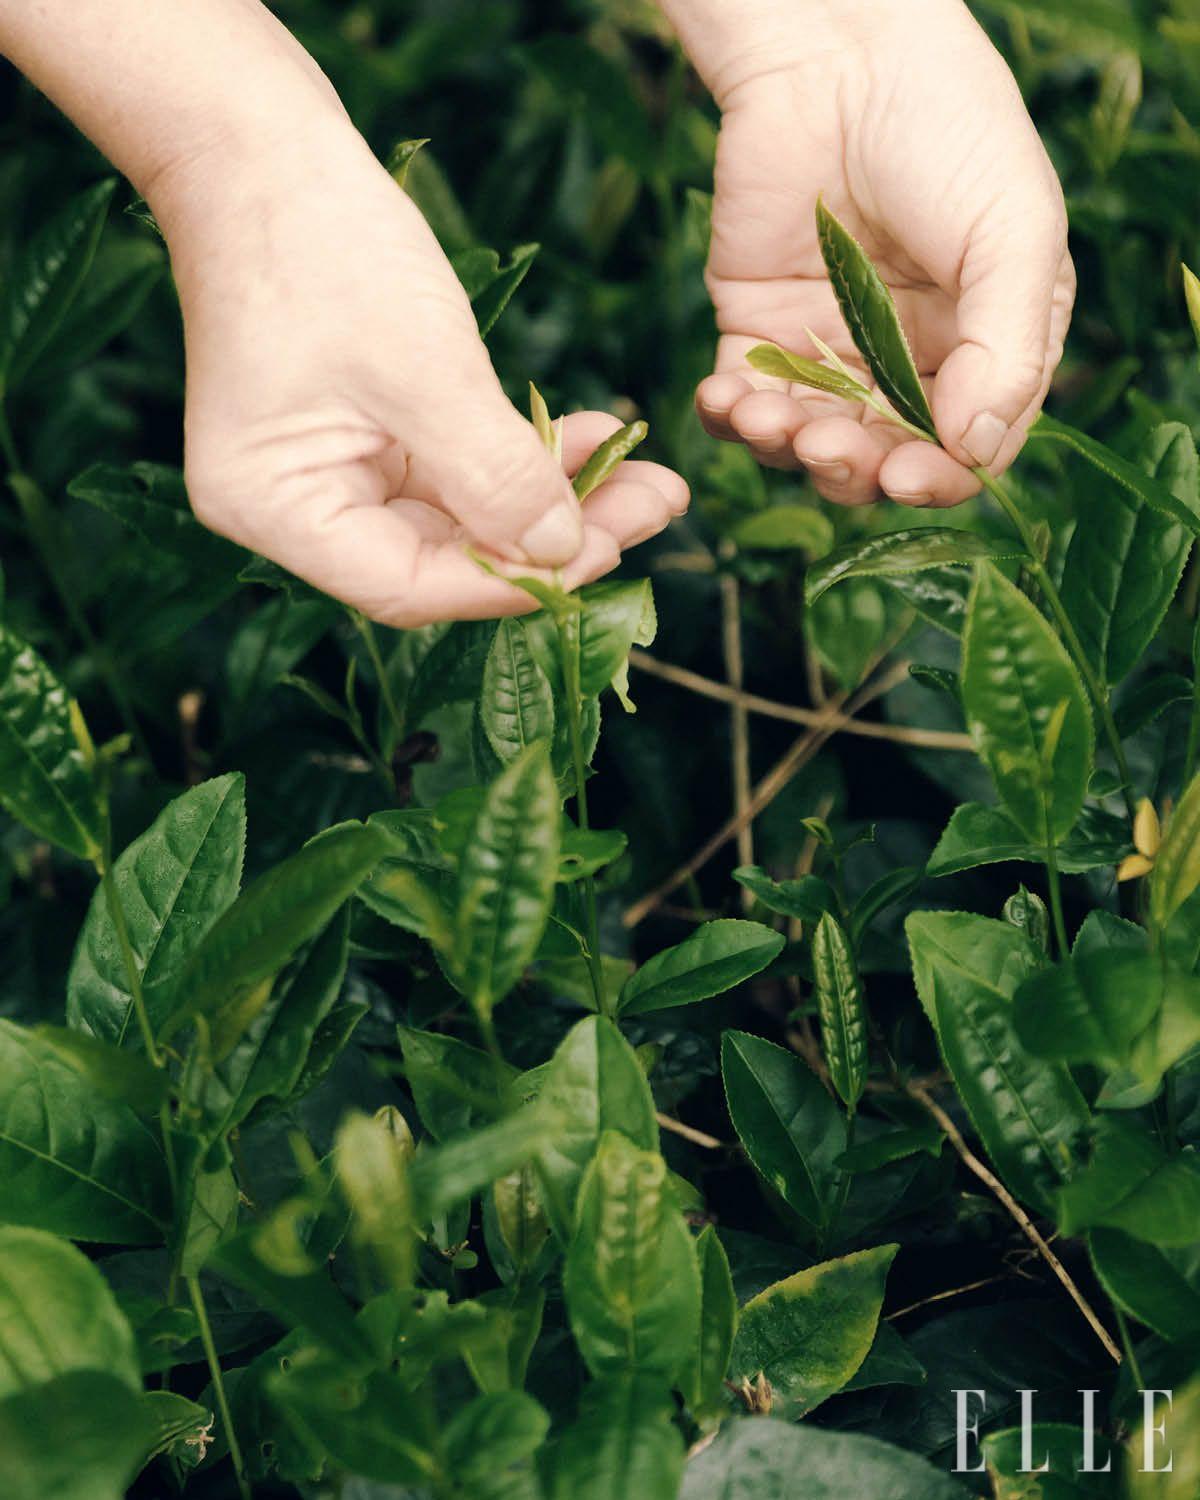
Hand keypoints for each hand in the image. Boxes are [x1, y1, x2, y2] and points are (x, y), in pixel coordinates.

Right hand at [159, 131, 687, 625]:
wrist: (260, 142)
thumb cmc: (322, 244)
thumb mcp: (425, 368)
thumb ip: (496, 474)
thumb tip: (565, 556)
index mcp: (276, 509)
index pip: (408, 589)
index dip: (510, 584)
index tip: (607, 551)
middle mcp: (293, 508)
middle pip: (440, 561)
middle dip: (551, 540)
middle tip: (653, 508)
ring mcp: (327, 470)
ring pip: (459, 518)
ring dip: (552, 498)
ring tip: (648, 480)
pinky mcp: (361, 434)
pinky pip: (452, 470)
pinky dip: (520, 457)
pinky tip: (593, 439)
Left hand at [688, 0, 1073, 506]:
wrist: (836, 54)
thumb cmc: (948, 130)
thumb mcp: (1011, 234)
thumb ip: (1006, 348)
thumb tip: (976, 450)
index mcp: (984, 346)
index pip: (966, 445)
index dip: (939, 476)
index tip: (912, 476)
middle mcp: (907, 362)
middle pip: (882, 459)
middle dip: (856, 468)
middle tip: (829, 447)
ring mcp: (830, 350)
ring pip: (809, 442)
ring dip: (787, 449)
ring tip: (771, 420)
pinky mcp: (758, 329)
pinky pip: (744, 402)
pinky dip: (731, 418)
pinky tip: (728, 400)